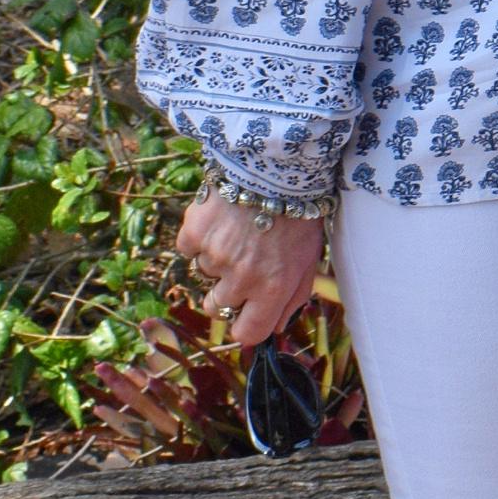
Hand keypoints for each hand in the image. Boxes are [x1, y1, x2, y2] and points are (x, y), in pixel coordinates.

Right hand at [174, 188, 327, 351]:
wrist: (277, 165)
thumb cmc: (298, 214)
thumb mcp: (309, 259)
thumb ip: (295, 297)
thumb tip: (277, 327)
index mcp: (273, 288)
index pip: (248, 333)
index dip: (244, 327)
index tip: (244, 316)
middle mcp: (241, 278)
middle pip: (217, 307)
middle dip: (226, 292)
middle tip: (240, 265)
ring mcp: (214, 256)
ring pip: (204, 274)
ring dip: (216, 259)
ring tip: (237, 232)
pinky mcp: (194, 232)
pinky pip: (188, 249)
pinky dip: (199, 238)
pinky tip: (220, 220)